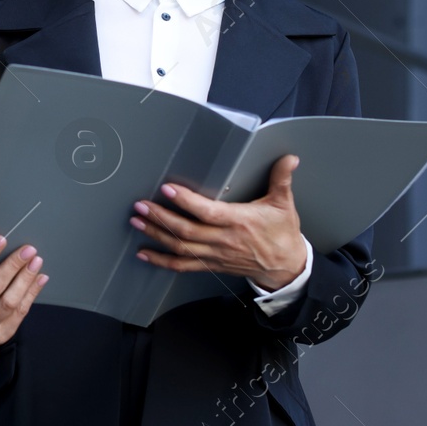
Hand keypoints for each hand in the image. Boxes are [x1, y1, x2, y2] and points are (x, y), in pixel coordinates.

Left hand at [130, 154, 306, 290]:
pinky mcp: (211, 264)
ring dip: (156, 235)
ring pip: (181, 247)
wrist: (286, 267)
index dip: (186, 201)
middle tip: (141, 206)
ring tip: (137, 222)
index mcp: (239, 222)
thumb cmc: (282, 234)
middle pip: (187, 231)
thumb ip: (282, 179)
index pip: (208, 212)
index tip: (168, 189)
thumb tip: (289, 158)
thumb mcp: (284, 204)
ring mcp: (215, 254)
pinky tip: (144, 253)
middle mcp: (224, 240)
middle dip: (161, 218)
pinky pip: (183, 265)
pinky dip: (162, 260)